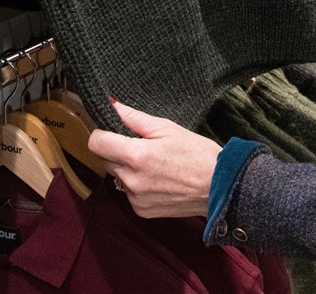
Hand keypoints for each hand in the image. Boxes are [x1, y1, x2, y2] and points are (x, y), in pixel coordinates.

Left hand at [87, 99, 220, 218]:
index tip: (114, 130)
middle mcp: (131, 180)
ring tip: (154, 164)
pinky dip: (137, 185)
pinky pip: (128, 192)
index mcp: (136, 155)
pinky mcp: (141, 211)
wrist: (220, 187)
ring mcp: (135, 198)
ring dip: (127, 168)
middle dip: (117, 150)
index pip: (95, 142)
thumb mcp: (167, 127)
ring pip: (116, 176)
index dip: (102, 132)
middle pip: (105, 159)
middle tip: (142, 145)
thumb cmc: (197, 153)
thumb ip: (133, 117)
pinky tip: (158, 179)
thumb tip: (111, 105)